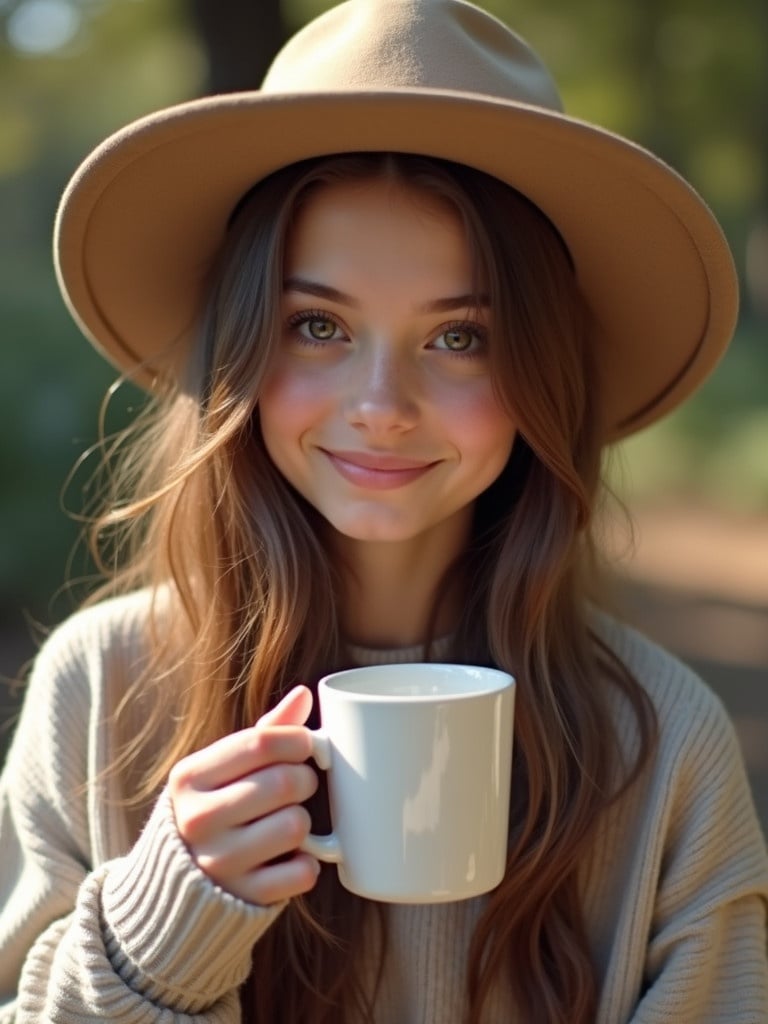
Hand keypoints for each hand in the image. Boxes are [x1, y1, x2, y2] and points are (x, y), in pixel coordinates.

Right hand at [169, 685, 319, 904]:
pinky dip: (306, 864)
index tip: (305, 744)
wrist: (177, 886)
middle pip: (284, 782)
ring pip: (296, 826)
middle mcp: (198, 820)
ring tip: (287, 822)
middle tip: (298, 786)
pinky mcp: (242, 897)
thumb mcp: (222, 768)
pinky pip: (302, 872)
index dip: (297, 739)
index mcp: (190, 777)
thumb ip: (264, 733)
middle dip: (304, 780)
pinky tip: (288, 858)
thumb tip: (304, 695)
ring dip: (303, 823)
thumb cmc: (213, 808)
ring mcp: (218, 863)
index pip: (261, 743)